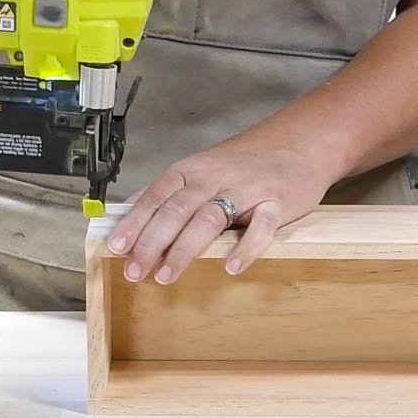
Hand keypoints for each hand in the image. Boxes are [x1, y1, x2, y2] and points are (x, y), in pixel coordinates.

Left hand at [105, 133, 338, 283]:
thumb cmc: (248, 162)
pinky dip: (246, 247)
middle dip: (151, 242)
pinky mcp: (277, 202)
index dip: (134, 223)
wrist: (301, 141)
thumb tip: (130, 214)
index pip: (155, 197)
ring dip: (184, 249)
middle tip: (135, 271)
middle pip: (176, 210)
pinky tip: (231, 266)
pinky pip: (261, 226)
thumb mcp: (202, 169)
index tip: (116, 248)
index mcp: (192, 171)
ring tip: (166, 276)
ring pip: (209, 218)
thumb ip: (170, 192)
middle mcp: (214, 178)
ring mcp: (246, 189)